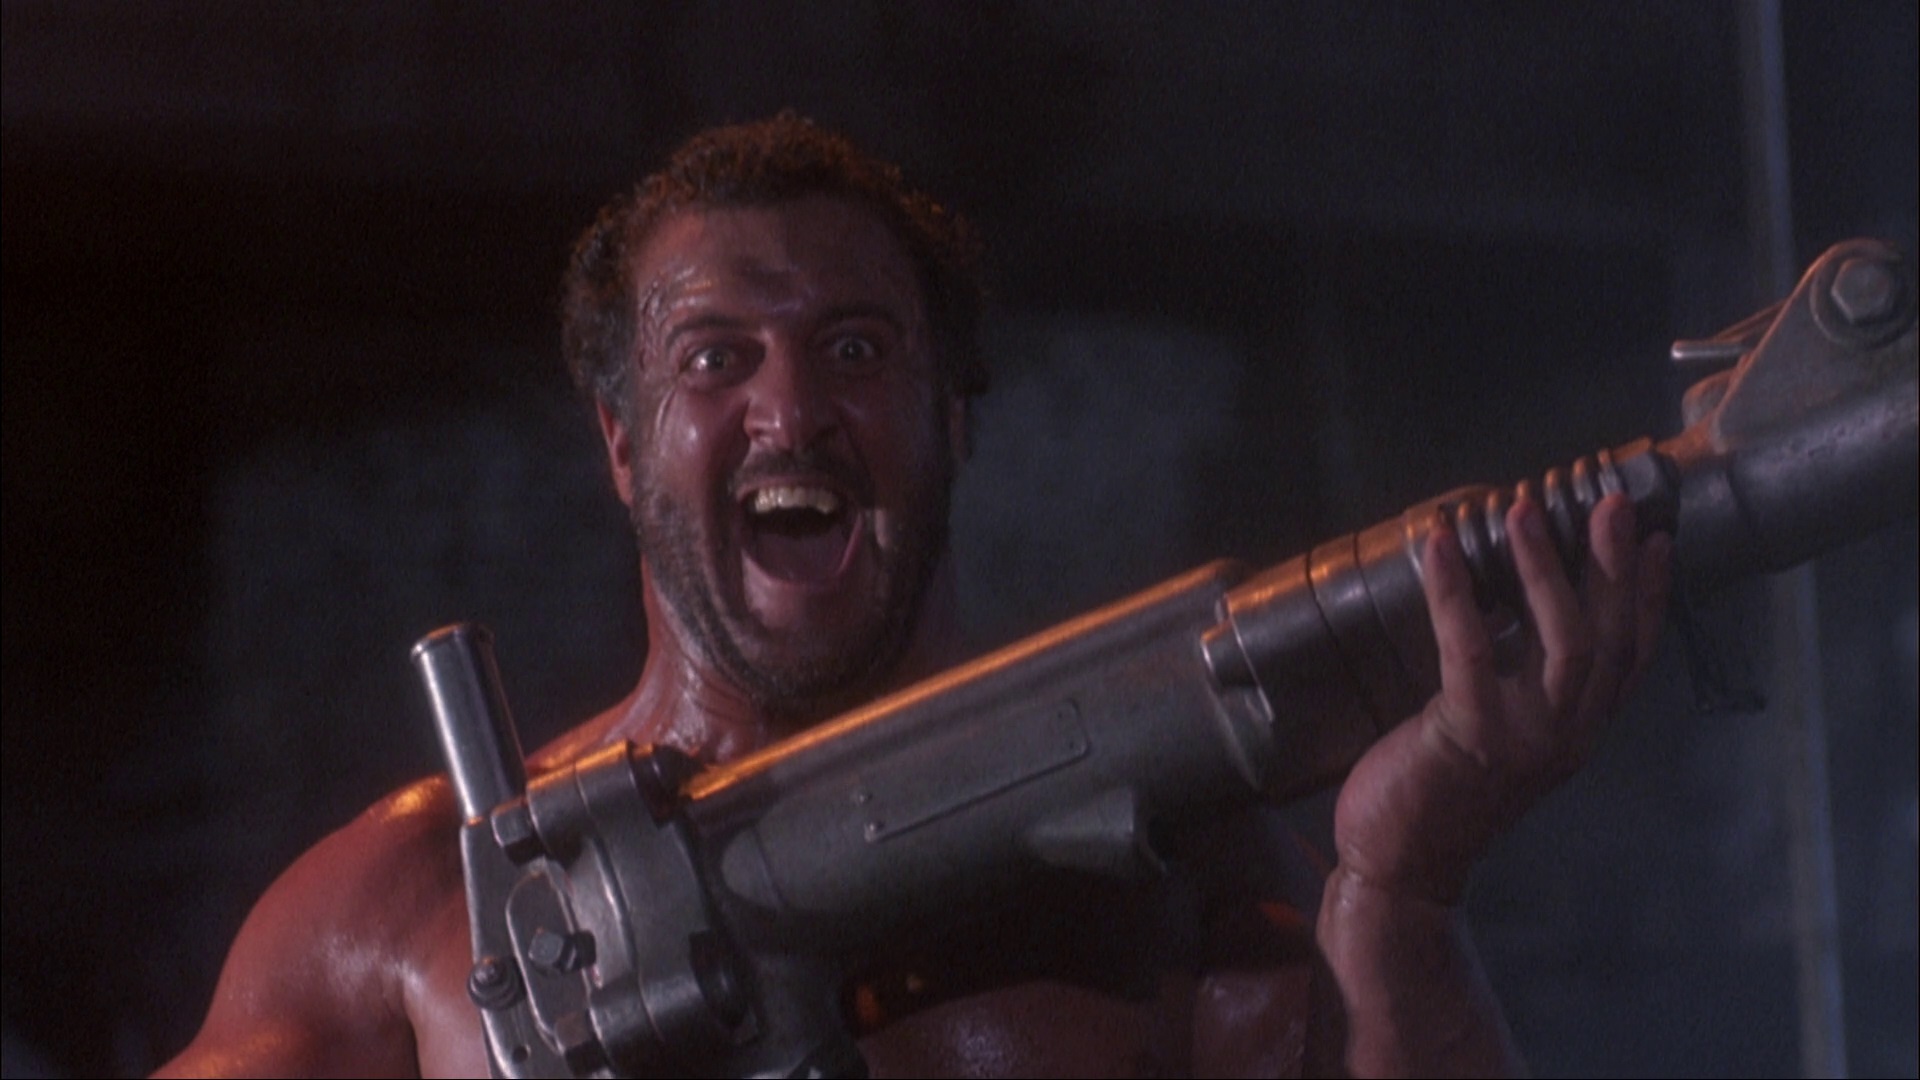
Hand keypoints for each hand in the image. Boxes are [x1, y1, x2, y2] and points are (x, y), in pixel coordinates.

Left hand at [1330, 493, 1671, 904]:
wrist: (1400, 866)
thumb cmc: (1437, 790)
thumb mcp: (1493, 730)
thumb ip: (1514, 679)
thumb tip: (1508, 601)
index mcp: (1577, 731)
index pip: (1634, 657)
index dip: (1649, 595)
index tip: (1655, 537)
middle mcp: (1567, 736)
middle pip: (1609, 639)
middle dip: (1612, 565)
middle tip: (1608, 501)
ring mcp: (1525, 739)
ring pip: (1564, 642)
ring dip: (1545, 569)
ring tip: (1525, 508)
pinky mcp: (1470, 738)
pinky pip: (1470, 650)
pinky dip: (1455, 592)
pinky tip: (1438, 546)